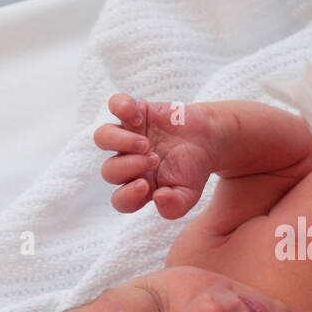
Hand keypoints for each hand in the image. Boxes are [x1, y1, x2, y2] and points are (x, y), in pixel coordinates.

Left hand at [93, 94, 214, 217]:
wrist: (208, 139)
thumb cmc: (194, 169)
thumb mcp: (189, 194)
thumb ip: (174, 206)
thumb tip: (158, 198)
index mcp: (139, 187)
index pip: (121, 200)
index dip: (127, 196)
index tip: (145, 186)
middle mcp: (128, 162)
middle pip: (109, 171)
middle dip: (129, 167)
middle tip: (154, 160)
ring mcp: (129, 135)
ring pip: (102, 137)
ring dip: (119, 141)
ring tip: (144, 143)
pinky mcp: (136, 112)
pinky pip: (115, 104)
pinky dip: (121, 107)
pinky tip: (137, 117)